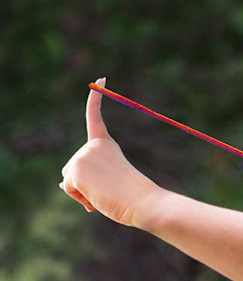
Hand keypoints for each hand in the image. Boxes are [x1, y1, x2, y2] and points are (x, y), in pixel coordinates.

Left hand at [60, 78, 160, 226]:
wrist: (143, 202)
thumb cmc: (132, 197)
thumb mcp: (108, 182)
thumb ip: (86, 178)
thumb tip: (61, 183)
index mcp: (106, 144)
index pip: (95, 117)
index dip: (95, 99)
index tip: (102, 78)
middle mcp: (92, 145)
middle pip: (73, 166)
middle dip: (83, 182)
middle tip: (107, 190)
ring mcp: (83, 155)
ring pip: (68, 178)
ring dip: (81, 192)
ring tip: (104, 194)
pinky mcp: (76, 168)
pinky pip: (68, 188)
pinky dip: (80, 197)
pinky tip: (96, 197)